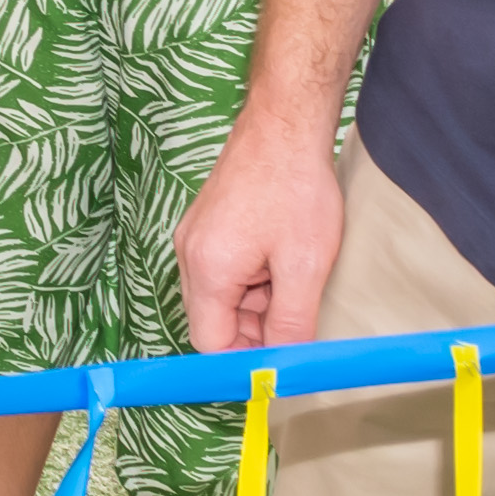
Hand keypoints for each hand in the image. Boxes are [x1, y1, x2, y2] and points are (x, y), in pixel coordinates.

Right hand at [171, 109, 349, 350]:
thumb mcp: (304, 265)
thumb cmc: (295, 189)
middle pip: (212, 321)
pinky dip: (252, 279)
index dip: (244, 360)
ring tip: (292, 273)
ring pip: (220, 297)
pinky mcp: (206, 227)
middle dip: (254, 328)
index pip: (210, 342)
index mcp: (208, 270)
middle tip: (296, 311)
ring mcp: (194, 238)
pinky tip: (280, 257)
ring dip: (257, 302)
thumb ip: (291, 323)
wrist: (284, 126)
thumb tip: (284, 368)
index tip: (279, 363)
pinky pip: (222, 272)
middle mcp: (190, 256)